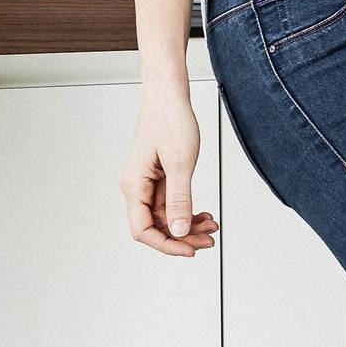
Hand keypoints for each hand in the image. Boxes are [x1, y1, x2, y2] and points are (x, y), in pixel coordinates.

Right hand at [121, 85, 219, 256]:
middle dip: (182, 237)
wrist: (170, 97)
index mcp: (134, 186)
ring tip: (210, 226)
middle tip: (207, 240)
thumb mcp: (179, 164)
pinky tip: (204, 214)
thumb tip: (179, 231)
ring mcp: (149, 184)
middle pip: (156, 227)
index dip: (166, 244)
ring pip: (167, 218)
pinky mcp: (160, 179)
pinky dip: (188, 212)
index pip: (143, 230)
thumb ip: (179, 200)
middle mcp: (137, 188)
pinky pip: (172, 205)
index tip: (189, 249)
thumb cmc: (169, 121)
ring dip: (188, 226)